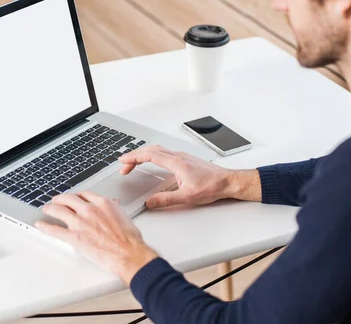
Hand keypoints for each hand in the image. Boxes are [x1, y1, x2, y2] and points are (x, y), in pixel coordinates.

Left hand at [36, 191, 157, 283]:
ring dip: (50, 209)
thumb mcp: (123, 216)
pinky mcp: (74, 237)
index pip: (83, 194)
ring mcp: (80, 223)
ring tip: (46, 209)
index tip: (73, 198)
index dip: (75, 196)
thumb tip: (113, 205)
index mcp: (102, 203)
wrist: (128, 253)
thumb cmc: (129, 238)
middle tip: (56, 201)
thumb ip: (114, 209)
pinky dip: (44, 226)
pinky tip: (40, 225)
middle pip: (68, 199)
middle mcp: (89, 210)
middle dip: (60, 199)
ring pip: (58, 210)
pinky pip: (54, 230)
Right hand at [119, 145, 261, 208]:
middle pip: (150, 150)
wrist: (228, 182)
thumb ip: (166, 200)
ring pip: (157, 149)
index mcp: (176, 163)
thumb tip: (150, 202)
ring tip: (134, 163)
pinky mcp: (185, 159)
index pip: (149, 156)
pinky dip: (152, 155)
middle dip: (134, 156)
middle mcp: (178, 156)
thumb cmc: (212, 186)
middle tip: (124, 166)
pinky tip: (152, 162)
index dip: (133, 158)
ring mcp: (182, 156)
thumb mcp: (187, 197)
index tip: (123, 162)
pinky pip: (164, 152)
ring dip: (143, 154)